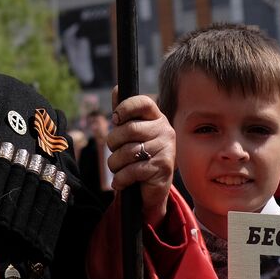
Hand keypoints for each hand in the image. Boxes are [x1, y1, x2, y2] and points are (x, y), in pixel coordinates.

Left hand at [106, 93, 175, 226]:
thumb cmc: (138, 157)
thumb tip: (117, 88)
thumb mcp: (130, 134)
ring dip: (115, 163)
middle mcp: (165, 130)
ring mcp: (166, 149)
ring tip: (118, 169)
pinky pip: (131, 170)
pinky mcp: (163, 168)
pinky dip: (120, 178)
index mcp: (156, 118)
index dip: (125, 108)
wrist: (151, 189)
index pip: (143, 102)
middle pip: (129, 129)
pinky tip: (121, 181)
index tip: (115, 119)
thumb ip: (123, 113)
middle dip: (113, 143)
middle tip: (114, 152)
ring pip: (127, 152)